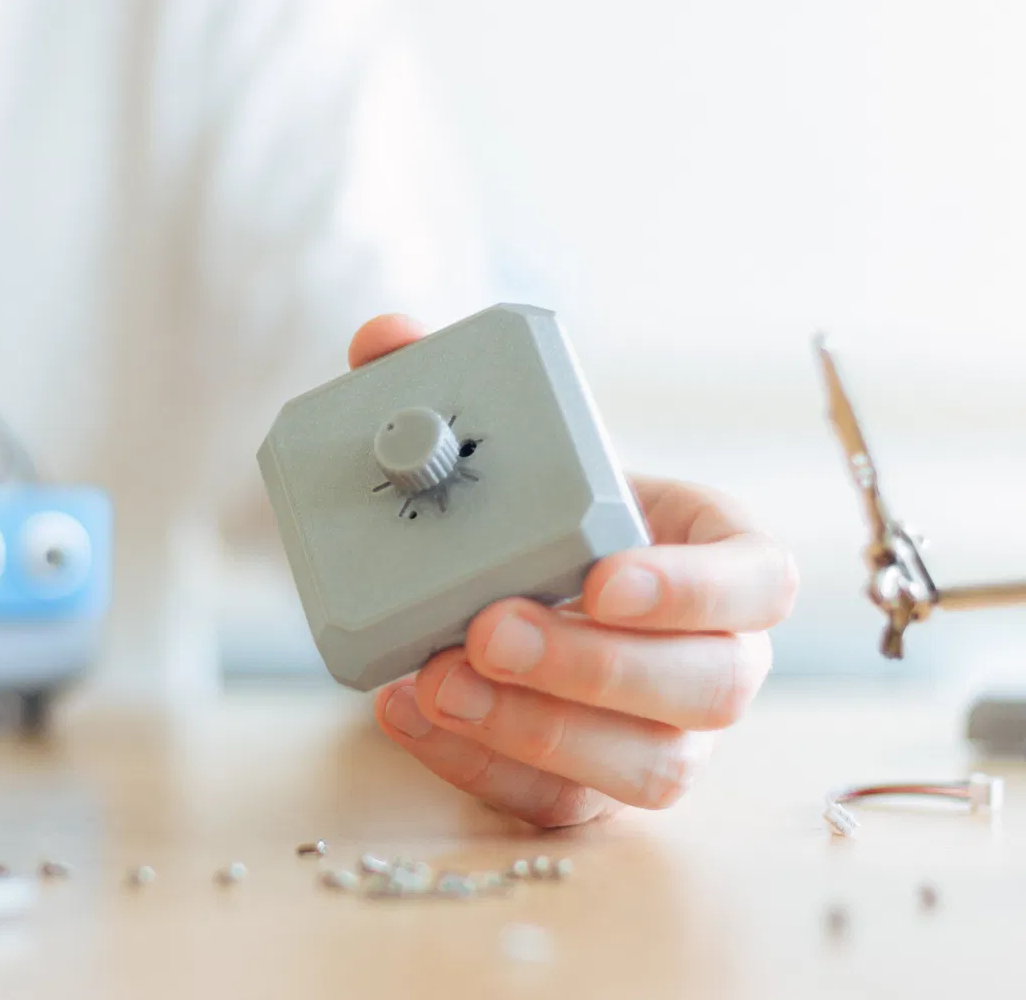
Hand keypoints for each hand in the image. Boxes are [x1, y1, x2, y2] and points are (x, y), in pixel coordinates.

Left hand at [350, 315, 797, 827]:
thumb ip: (463, 394)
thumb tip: (383, 338)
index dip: (695, 588)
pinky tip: (409, 712)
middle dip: (594, 667)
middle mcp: (718, 659)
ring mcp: (667, 736)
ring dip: (536, 729)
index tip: (602, 576)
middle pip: (706, 688)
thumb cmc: (549, 517)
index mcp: (726, 562)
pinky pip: (558, 802)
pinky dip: (478, 763)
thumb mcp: (527, 451)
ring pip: (642, 766)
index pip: (759, 582)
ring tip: (437, 679)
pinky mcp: (599, 790)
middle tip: (489, 628)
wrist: (535, 588)